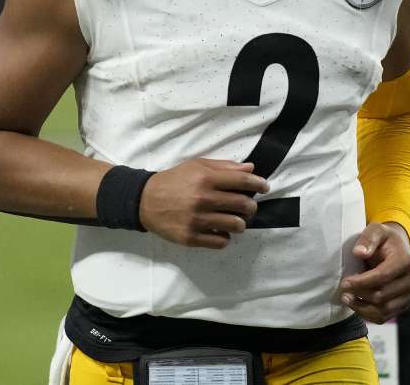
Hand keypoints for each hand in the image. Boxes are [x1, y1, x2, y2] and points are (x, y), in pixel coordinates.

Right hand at [139, 159, 268, 248]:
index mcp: (206, 178)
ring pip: (235, 225)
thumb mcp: (197, 166)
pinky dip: (225, 237)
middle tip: (249, 207)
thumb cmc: (175, 180)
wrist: (145, 200)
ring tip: (236, 221)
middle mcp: (203, 199)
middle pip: (242, 205)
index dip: (258, 184)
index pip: (242, 181)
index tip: (265, 187)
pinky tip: (220, 232)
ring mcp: (197, 220)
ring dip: (240, 223)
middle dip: (251, 206)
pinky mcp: (191, 238)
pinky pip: (221, 242)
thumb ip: (224, 167)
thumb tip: (250, 168)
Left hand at [339, 222, 409, 322]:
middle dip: (360, 294)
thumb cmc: (384, 240)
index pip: (383, 276)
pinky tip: (356, 305)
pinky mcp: (403, 304)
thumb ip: (368, 239)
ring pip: (384, 310)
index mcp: (406, 260)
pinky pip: (385, 317)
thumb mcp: (376, 230)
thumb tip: (359, 252)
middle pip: (382, 295)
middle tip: (343, 290)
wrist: (397, 249)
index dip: (362, 282)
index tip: (345, 282)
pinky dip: (368, 314)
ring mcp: (409, 294)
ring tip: (347, 299)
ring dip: (362, 307)